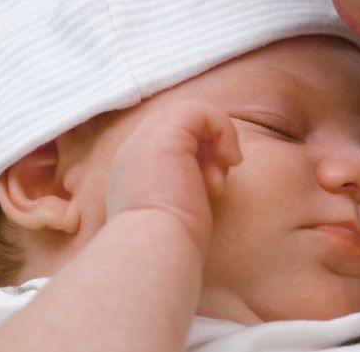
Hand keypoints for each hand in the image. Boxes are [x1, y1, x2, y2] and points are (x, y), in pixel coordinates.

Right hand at [103, 100, 242, 251]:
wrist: (151, 249)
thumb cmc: (165, 247)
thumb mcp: (171, 214)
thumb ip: (181, 190)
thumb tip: (209, 181)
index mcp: (132, 171)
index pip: (171, 146)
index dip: (197, 160)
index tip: (206, 192)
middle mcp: (135, 149)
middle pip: (183, 128)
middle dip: (209, 151)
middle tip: (214, 185)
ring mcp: (147, 137)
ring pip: (193, 116)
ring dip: (217, 145)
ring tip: (216, 181)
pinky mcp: (166, 130)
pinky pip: (203, 111)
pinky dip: (224, 132)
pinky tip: (227, 162)